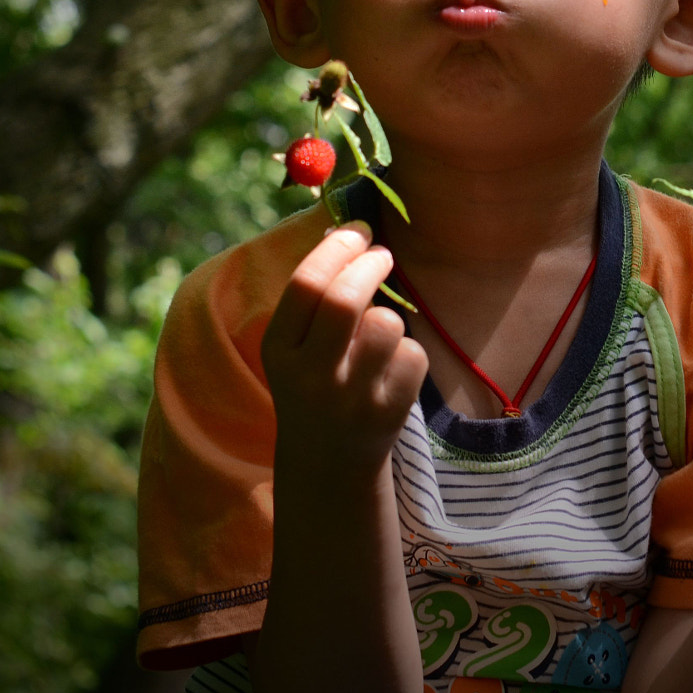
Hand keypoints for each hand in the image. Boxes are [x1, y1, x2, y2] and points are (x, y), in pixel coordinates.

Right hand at [262, 220, 427, 475]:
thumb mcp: (296, 346)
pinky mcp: (388, 413)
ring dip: (389, 317)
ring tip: (378, 334)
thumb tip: (348, 230)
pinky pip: (413, 354)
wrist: (327, 461)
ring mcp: (351, 398)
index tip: (357, 230)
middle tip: (381, 255)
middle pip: (345, 300)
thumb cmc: (315, 382)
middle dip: (370, 265)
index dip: (338, 248)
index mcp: (279, 350)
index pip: (307, 284)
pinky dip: (407, 354)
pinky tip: (390, 372)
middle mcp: (310, 376)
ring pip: (387, 324)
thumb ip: (315, 297)